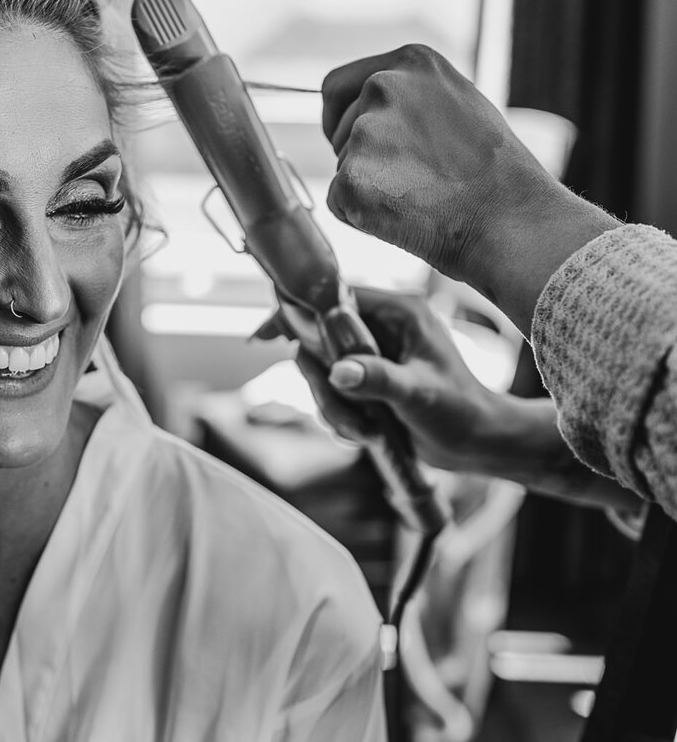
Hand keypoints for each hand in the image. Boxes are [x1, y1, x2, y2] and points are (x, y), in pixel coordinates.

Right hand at [295, 288, 508, 474]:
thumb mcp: (419, 394)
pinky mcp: (367, 379)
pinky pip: (331, 392)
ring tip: (366, 431)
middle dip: (323, 383)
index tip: (264, 334)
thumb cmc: (460, 412)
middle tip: (343, 411)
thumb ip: (378, 379)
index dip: (298, 314)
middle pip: (319, 340)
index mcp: (399, 312)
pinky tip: (367, 433)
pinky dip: (341, 417)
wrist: (476, 444)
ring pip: (322, 372)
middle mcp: (382, 327)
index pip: (335, 297)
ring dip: (334, 407)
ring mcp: (372, 354)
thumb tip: (338, 371)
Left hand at [321, 45, 616, 332]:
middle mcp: (383, 86)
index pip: (337, 86)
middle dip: (359, 156)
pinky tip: (404, 217)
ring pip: (342, 167)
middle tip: (408, 181)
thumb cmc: (494, 173)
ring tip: (419, 198)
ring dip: (367, 186)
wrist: (510, 222)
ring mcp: (365, 132)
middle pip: (337, 128)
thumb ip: (411, 98)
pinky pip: (338, 202)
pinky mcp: (352, 178)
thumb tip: (370, 106)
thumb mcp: (458, 104)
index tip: (353, 140)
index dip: (340, 118)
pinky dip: (360, 216)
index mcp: (410, 62)